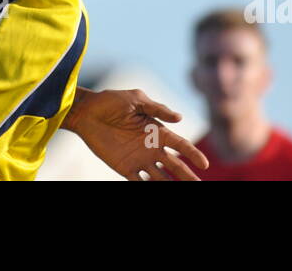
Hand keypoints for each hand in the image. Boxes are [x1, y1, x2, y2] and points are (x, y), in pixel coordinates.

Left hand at [62, 87, 208, 180]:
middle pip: (175, 165)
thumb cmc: (111, 102)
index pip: (180, 145)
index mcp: (157, 131)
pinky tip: (157, 192)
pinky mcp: (125, 168)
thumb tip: (180, 118)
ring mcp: (139, 159)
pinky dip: (149, 188)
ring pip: (161, 177)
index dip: (193, 154)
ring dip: (170, 185)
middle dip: (187, 176)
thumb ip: (157, 109)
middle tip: (199, 185)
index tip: (204, 165)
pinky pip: (139, 182)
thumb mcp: (135, 100)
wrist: (86, 112)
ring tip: (181, 192)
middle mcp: (152, 148)